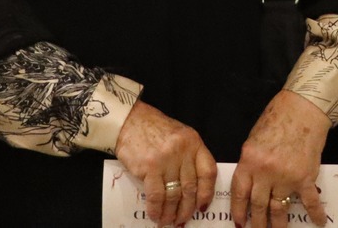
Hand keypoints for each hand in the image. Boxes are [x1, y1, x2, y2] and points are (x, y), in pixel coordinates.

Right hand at [114, 100, 215, 227]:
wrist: (129, 120)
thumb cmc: (154, 129)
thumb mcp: (179, 136)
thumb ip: (188, 157)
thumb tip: (191, 190)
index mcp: (193, 142)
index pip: (208, 172)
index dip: (207, 193)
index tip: (202, 206)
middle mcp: (183, 151)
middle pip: (190, 187)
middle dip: (187, 208)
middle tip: (182, 220)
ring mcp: (166, 159)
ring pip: (174, 194)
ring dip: (171, 212)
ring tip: (168, 221)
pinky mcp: (149, 167)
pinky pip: (156, 195)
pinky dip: (156, 209)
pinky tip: (155, 215)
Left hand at [231, 90, 328, 227]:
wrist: (304, 108)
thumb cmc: (278, 118)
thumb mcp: (254, 140)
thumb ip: (251, 163)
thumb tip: (250, 183)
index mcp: (249, 161)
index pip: (240, 193)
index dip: (238, 210)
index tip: (239, 223)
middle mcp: (265, 172)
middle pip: (258, 205)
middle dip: (257, 222)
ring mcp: (286, 177)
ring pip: (279, 208)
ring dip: (279, 223)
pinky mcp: (306, 177)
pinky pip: (310, 201)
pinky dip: (315, 214)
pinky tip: (319, 223)